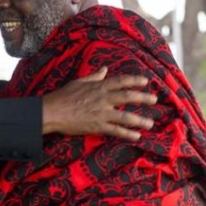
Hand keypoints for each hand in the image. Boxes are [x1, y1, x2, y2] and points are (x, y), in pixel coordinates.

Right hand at [41, 68, 156, 140]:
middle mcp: (103, 99)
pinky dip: (127, 134)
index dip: (134, 80)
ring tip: (150, 124)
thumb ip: (94, 77)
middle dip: (143, 98)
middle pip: (128, 97)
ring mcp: (101, 113)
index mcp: (99, 87)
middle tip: (154, 100)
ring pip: (125, 117)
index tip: (145, 81)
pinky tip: (136, 136)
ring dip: (140, 120)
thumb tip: (104, 69)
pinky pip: (116, 131)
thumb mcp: (79, 82)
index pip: (121, 81)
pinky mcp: (97, 126)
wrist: (52, 112)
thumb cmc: (63, 96)